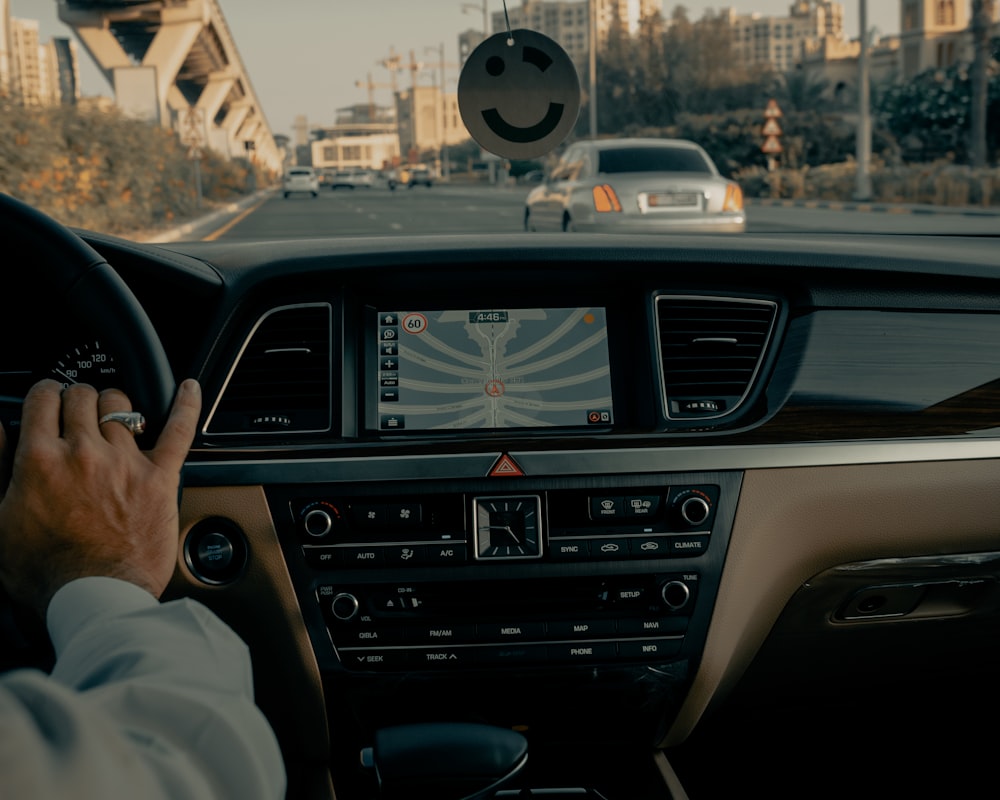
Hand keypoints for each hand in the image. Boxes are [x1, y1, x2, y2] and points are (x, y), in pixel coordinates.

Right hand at [0, 379, 200, 616]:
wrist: (92, 599)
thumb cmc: (44, 572)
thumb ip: (0, 468)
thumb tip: (0, 429)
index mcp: (40, 460)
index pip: (43, 398)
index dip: (45, 393)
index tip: (48, 398)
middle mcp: (84, 453)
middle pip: (83, 396)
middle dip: (78, 399)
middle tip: (78, 413)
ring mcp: (126, 462)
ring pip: (122, 405)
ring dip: (115, 406)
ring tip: (113, 417)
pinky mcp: (160, 477)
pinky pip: (180, 430)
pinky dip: (187, 405)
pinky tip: (190, 389)